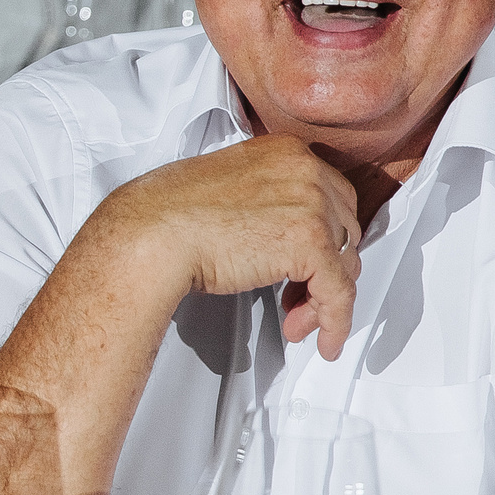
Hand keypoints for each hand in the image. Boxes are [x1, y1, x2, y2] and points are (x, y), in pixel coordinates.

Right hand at [93, 134, 361, 356]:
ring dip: (323, 300)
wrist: (149, 234)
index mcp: (286, 152)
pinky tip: (324, 342)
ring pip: (344, 264)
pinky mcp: (309, 243)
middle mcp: (306, 171)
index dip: (325, 237)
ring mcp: (312, 205)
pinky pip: (338, 294)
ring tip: (297, 322)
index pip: (333, 198)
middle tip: (299, 296)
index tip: (311, 263)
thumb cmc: (169, 214)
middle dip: (326, 269)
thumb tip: (283, 232)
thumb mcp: (229, 185)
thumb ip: (266, 196)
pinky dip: (334, 323)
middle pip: (345, 230)